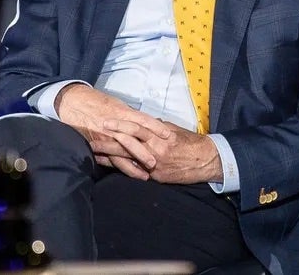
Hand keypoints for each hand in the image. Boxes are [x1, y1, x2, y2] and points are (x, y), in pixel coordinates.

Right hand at [55, 83, 171, 179]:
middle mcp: (115, 125)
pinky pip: (109, 158)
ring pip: (122, 154)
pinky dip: (118, 167)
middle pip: (134, 139)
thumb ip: (131, 115)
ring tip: (145, 176)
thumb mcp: (117, 104)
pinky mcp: (97, 143)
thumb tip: (146, 123)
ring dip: (134, 166)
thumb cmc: (98, 102)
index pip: (143, 120)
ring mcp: (106, 136)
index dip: (156, 127)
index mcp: (122, 112)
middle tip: (158, 162)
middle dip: (145, 152)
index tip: (168, 134)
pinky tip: (127, 175)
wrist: (74, 102)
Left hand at [99, 119, 223, 184]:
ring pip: (128, 159)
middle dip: (108, 141)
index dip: (120, 125)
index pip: (136, 128)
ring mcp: (155, 165)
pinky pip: (136, 172)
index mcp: (159, 135)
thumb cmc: (190, 142)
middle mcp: (155, 150)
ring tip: (94, 152)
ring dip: (109, 156)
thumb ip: (156, 126)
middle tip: (91, 137)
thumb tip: (142, 121)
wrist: (207, 160)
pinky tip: (109, 167)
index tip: (106, 122)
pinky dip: (122, 169)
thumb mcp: (173, 129)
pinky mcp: (157, 177)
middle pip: (127, 144)